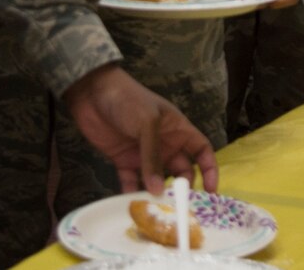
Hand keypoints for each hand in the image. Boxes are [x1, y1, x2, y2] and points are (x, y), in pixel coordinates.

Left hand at [62, 64, 218, 194]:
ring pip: (157, 180)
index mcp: (178, 129)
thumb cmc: (128, 99)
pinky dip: (133, 193)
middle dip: (182, 188)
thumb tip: (159, 190)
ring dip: (157, 194)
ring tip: (156, 211)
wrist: (92, 92)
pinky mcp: (123, 160)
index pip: (201, 150)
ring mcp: (144, 154)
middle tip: (179, 206)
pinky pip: (132, 181)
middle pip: (181, 171)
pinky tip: (132, 204)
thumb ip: (153, 156)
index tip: (211, 191)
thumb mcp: (148, 123)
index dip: (209, 169)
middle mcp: (165, 144)